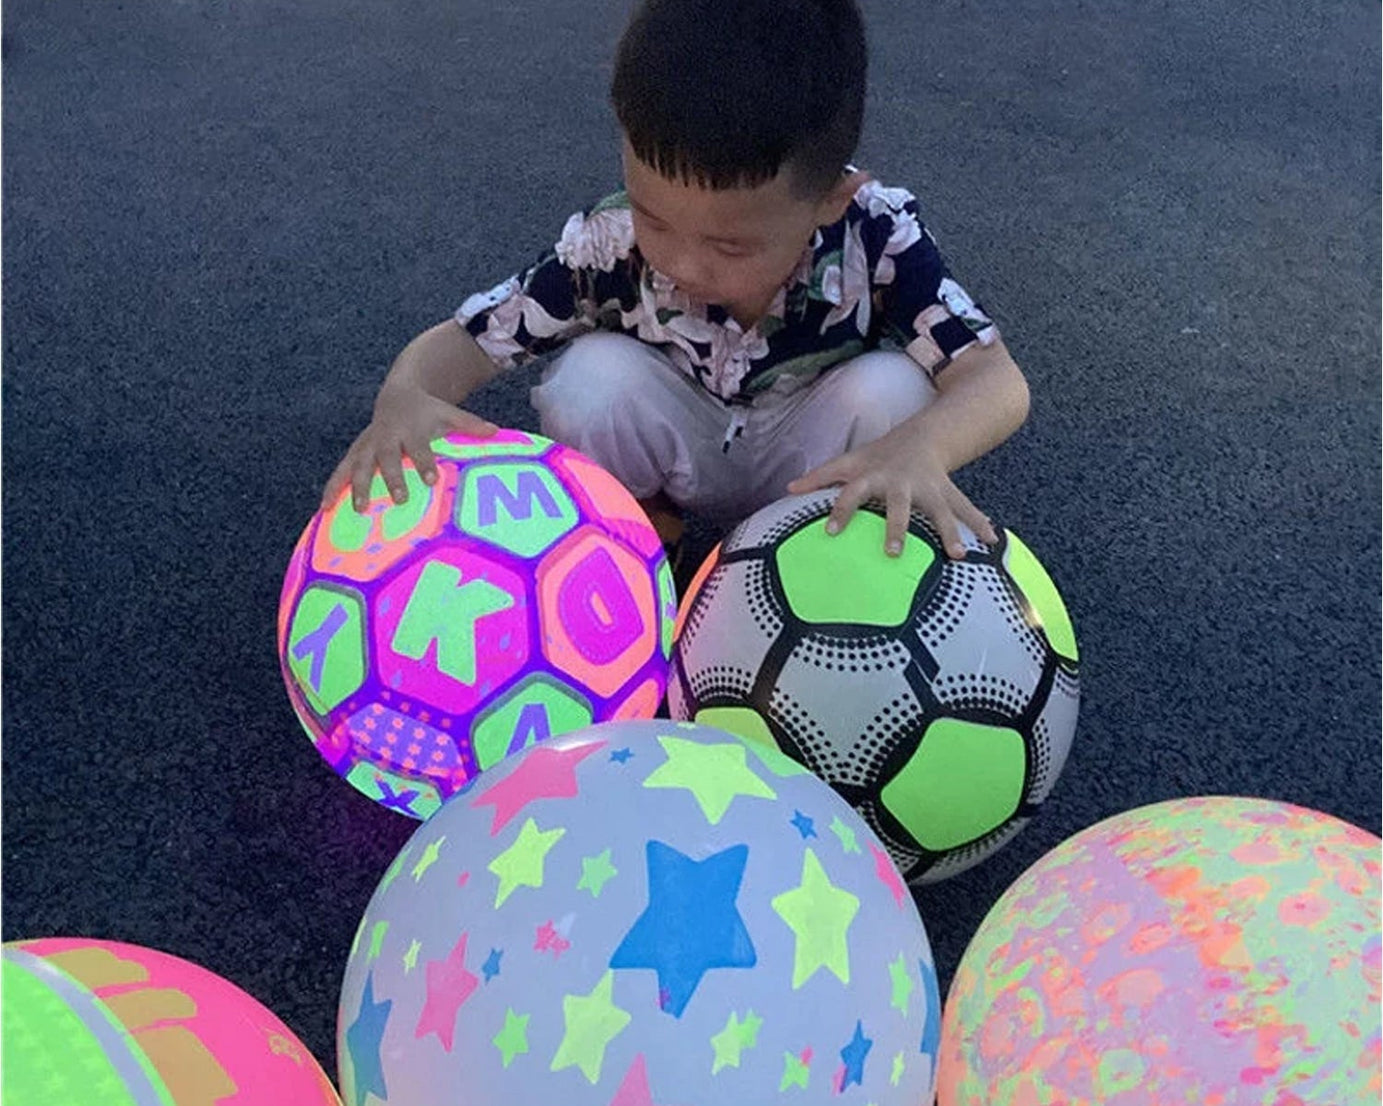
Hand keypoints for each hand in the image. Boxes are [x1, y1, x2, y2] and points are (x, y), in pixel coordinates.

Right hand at [320, 387, 496, 512]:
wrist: (398, 394)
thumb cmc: (427, 411)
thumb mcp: (449, 413)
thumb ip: (470, 424)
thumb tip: (496, 432)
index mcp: (411, 429)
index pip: (419, 447)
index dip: (425, 463)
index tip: (432, 480)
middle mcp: (387, 437)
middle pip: (387, 458)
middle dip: (392, 478)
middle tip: (401, 499)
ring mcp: (368, 445)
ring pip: (359, 465)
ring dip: (357, 487)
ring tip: (360, 508)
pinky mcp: (355, 452)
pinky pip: (340, 470)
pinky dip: (332, 488)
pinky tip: (324, 507)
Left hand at [786, 430, 997, 559]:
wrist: (922, 436)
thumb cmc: (879, 456)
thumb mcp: (850, 460)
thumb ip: (821, 476)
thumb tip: (788, 489)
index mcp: (875, 477)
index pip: (852, 493)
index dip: (841, 510)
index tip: (830, 532)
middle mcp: (902, 483)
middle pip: (898, 506)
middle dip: (897, 528)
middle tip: (892, 553)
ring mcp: (929, 488)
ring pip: (940, 510)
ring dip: (949, 532)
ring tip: (957, 556)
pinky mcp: (949, 492)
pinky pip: (966, 509)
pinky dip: (980, 524)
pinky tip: (993, 542)